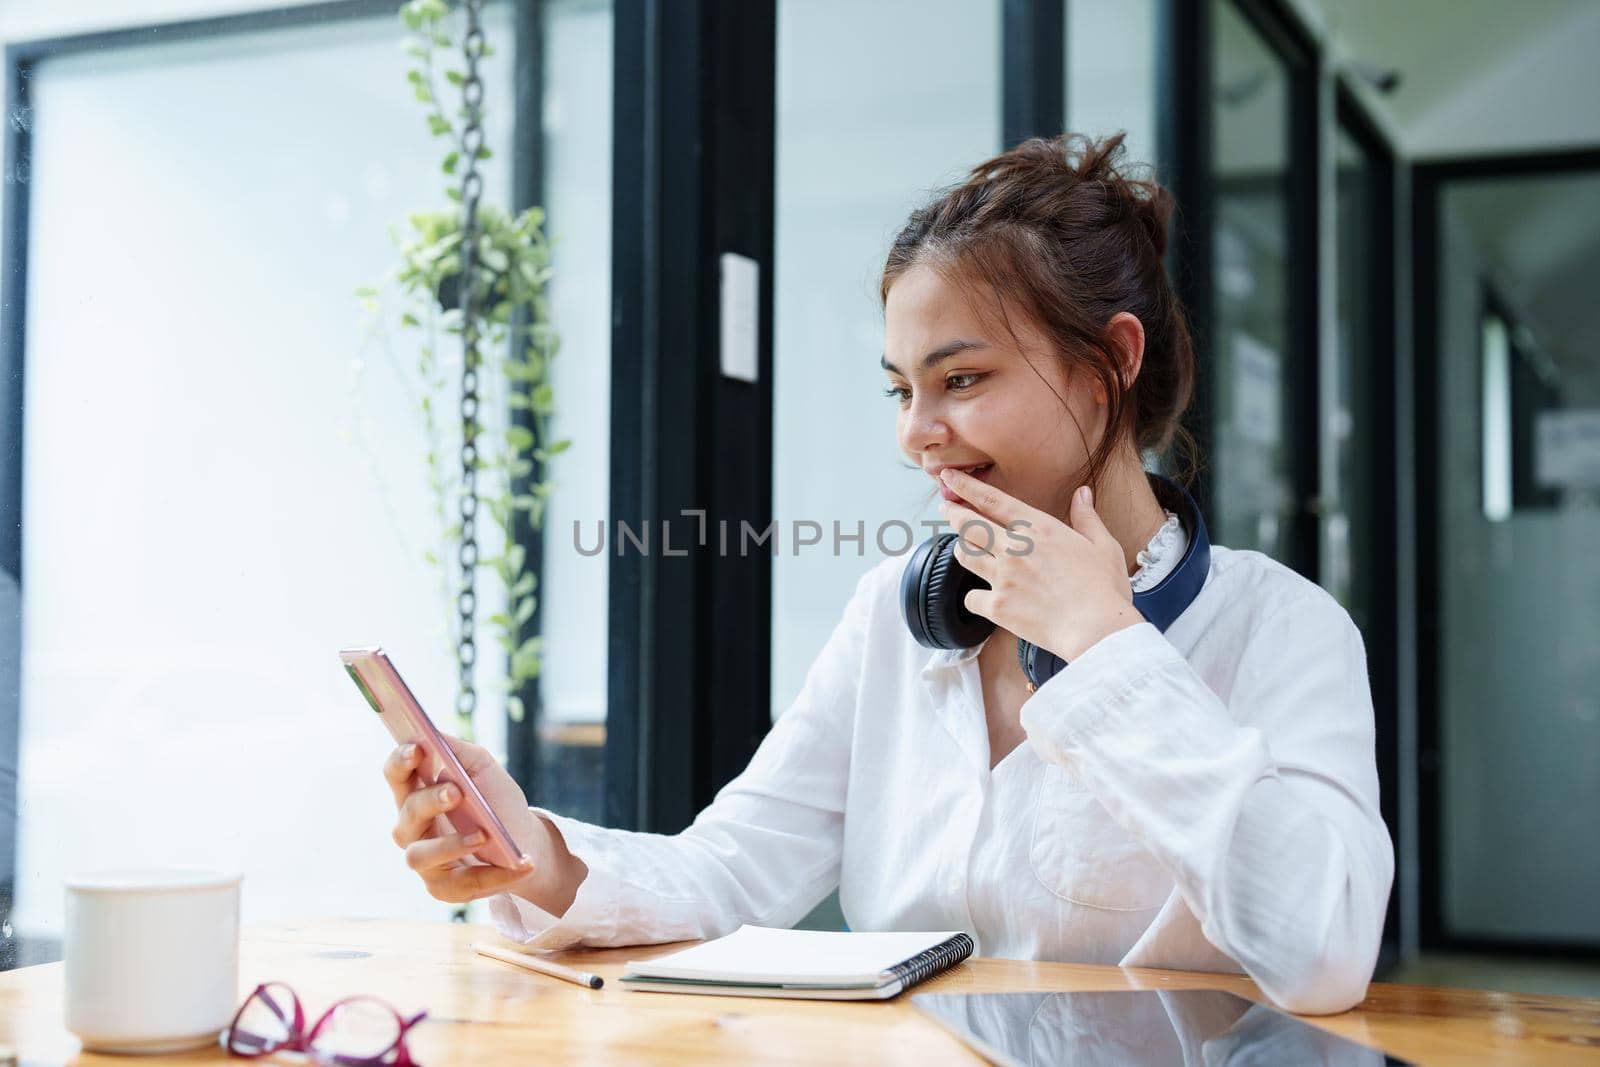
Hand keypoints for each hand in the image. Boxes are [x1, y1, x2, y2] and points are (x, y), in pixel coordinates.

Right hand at [383, 734, 541, 903]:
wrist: (524, 841)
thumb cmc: (496, 801)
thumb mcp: (482, 768)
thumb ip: (458, 751)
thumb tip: (433, 735)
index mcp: (417, 794)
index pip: (397, 776)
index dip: (401, 762)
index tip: (417, 749)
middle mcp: (413, 829)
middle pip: (407, 814)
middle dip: (429, 801)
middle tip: (456, 791)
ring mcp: (426, 861)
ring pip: (420, 856)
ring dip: (451, 844)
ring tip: (483, 834)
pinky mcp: (444, 889)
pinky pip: (461, 884)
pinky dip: (492, 874)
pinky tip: (518, 864)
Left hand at [937, 469, 1141, 663]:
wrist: (1097, 628)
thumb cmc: (1104, 589)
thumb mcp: (1103, 546)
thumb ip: (1087, 518)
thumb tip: (1082, 493)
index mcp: (1039, 529)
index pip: (993, 501)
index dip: (966, 487)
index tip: (950, 478)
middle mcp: (1015, 548)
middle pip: (969, 525)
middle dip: (953, 513)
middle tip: (945, 507)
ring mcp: (1003, 576)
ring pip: (965, 555)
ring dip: (962, 549)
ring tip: (963, 548)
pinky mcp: (998, 605)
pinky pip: (971, 597)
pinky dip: (974, 598)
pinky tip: (981, 599)